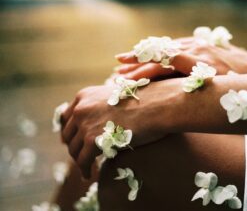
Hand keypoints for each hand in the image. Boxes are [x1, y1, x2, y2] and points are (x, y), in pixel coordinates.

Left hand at [60, 79, 183, 177]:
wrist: (156, 105)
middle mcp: (81, 107)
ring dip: (79, 160)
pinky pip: (83, 161)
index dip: (70, 132)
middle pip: (68, 134)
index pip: (66, 117)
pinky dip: (85, 170)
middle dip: (74, 147)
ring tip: (87, 168)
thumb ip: (101, 106)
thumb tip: (98, 123)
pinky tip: (90, 175)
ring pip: (74, 149)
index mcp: (85, 95)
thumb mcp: (116, 97)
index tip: (75, 142)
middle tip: (82, 157)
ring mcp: (85, 123)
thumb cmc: (144, 101)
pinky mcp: (92, 139)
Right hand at [115, 37, 246, 79]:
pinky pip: (175, 45)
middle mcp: (196, 50)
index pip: (163, 64)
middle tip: (116, 70)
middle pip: (159, 55)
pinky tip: (146, 53)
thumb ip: (201, 91)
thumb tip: (173, 98)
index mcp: (200, 62)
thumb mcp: (224, 92)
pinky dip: (158, 50)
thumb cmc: (244, 86)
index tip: (123, 75)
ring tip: (123, 60)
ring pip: (164, 48)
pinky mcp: (200, 43)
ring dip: (143, 55)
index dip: (142, 68)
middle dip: (136, 63)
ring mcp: (198, 44)